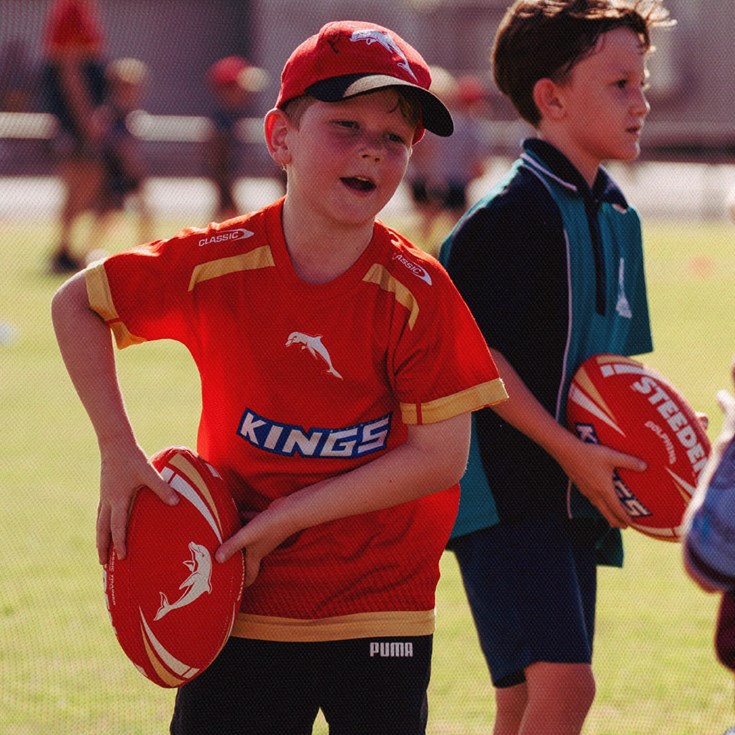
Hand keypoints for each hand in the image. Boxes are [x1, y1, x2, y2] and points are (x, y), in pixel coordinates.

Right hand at [96, 443, 177, 563]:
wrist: (115, 444)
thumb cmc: (133, 458)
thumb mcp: (148, 472)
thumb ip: (162, 488)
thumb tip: (176, 502)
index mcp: (118, 499)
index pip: (118, 526)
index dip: (119, 542)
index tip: (121, 557)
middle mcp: (108, 501)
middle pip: (102, 530)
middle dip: (103, 547)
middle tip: (103, 564)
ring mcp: (105, 497)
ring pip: (100, 523)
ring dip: (100, 538)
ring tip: (101, 552)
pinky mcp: (106, 491)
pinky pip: (102, 514)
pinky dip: (102, 525)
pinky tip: (106, 528)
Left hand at [216, 498, 297, 586]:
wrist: (292, 511)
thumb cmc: (271, 526)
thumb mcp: (247, 536)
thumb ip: (232, 546)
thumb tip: (217, 559)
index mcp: (256, 555)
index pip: (250, 575)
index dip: (243, 583)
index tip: (234, 588)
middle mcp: (260, 547)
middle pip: (246, 558)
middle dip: (236, 560)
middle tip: (222, 561)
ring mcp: (264, 534)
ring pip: (248, 540)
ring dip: (238, 540)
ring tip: (224, 538)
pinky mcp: (266, 522)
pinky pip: (251, 523)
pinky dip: (243, 520)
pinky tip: (234, 514)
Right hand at [561, 442, 646, 527]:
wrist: (566, 451)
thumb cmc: (590, 454)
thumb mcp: (612, 456)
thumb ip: (629, 461)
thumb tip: (645, 466)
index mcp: (604, 490)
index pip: (616, 509)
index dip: (624, 518)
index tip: (631, 524)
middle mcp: (595, 494)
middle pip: (606, 513)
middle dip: (616, 521)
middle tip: (623, 527)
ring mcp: (586, 491)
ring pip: (598, 507)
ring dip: (606, 514)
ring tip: (611, 516)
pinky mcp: (579, 486)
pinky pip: (591, 500)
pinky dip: (598, 505)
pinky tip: (597, 500)